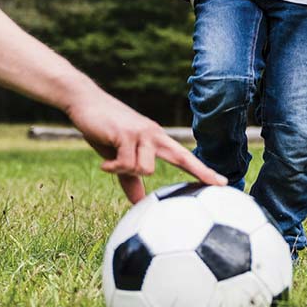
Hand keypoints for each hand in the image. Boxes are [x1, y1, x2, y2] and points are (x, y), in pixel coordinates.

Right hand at [65, 89, 224, 202]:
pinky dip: (113, 168)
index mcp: (157, 140)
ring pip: (145, 169)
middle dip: (201, 172)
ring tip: (112, 163)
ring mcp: (142, 133)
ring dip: (126, 171)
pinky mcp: (126, 134)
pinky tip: (104, 164)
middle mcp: (155, 135)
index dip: (203, 171)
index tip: (222, 183)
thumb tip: (139, 204)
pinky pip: (126, 164)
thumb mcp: (118, 156)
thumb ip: (131, 179)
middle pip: (183, 157)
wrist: (84, 102)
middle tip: (221, 185)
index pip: (185, 157)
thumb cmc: (103, 129)